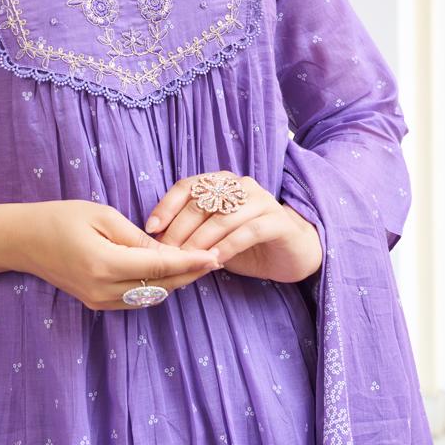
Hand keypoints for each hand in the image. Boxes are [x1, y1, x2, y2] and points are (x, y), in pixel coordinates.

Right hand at [16, 199, 222, 309]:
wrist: (23, 240)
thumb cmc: (61, 218)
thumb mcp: (102, 216)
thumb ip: (137, 238)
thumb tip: (169, 253)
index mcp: (105, 264)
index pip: (160, 267)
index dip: (191, 263)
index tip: (215, 256)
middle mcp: (103, 289)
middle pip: (160, 287)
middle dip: (190, 275)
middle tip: (215, 260)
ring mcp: (99, 300)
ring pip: (150, 297)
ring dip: (175, 283)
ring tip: (198, 266)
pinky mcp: (96, 303)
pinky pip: (136, 299)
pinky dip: (156, 288)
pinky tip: (169, 273)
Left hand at [144, 171, 321, 283]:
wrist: (293, 254)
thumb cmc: (247, 244)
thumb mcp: (214, 236)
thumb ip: (191, 231)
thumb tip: (156, 241)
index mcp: (221, 182)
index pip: (186, 186)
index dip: (166, 206)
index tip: (151, 229)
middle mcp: (240, 186)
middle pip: (201, 203)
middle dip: (179, 230)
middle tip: (166, 253)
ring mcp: (262, 200)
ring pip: (222, 218)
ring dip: (200, 241)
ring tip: (186, 260)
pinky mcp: (278, 221)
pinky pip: (247, 232)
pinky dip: (227, 247)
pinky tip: (214, 261)